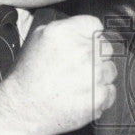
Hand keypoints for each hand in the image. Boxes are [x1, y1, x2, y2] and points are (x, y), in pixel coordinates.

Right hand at [0, 15, 117, 134]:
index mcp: (66, 33)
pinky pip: (111, 90)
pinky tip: (82, 96)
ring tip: (77, 83)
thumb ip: (66, 28)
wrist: (23, 109)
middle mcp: (83, 51)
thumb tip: (87, 29)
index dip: (88, 36)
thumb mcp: (39, 38)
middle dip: (95, 56)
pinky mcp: (99, 96)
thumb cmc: (29, 74)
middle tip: (77, 68)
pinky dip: (100, 95)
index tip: (82, 46)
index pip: (95, 25)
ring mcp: (94, 75)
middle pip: (106, 47)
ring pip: (111, 69)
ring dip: (99, 76)